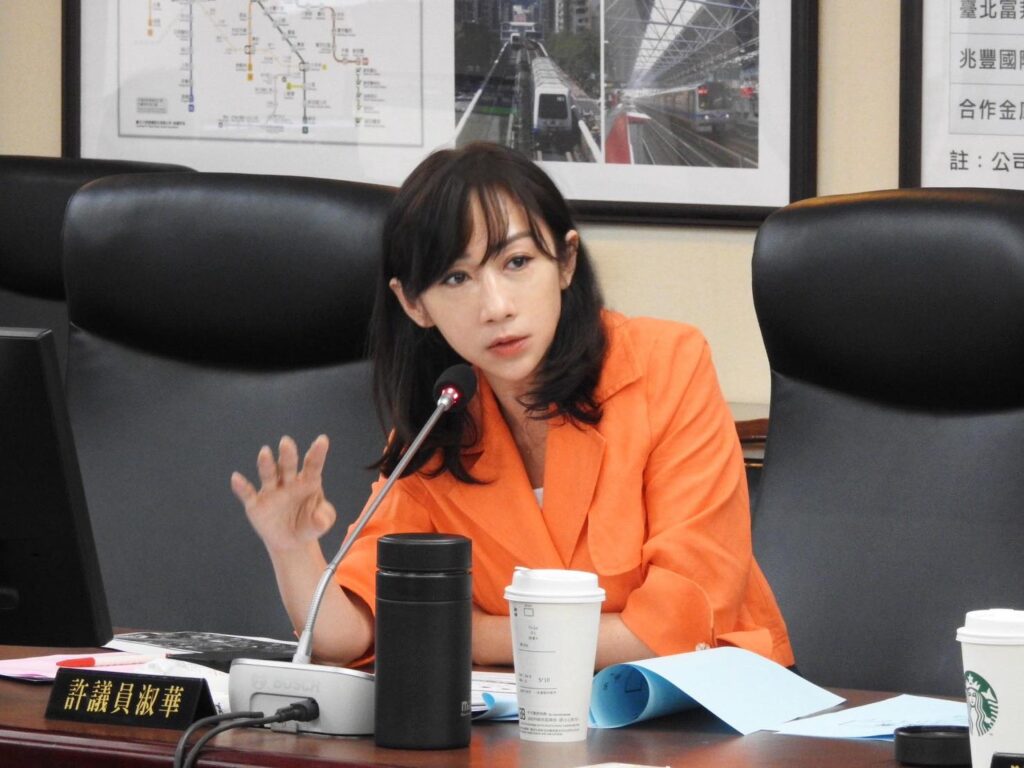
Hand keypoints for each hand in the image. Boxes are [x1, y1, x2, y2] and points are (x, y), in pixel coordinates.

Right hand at [231, 435, 336, 554]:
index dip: (317, 453)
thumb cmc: (308, 525)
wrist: (290, 542)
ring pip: (268, 474)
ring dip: (266, 464)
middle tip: (286, 442)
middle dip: (287, 455)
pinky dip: (242, 486)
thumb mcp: (320, 524)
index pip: (313, 465)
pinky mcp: (256, 503)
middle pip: (288, 466)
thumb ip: (324, 518)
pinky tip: (236, 478)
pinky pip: (248, 493)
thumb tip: (320, 520)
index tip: (322, 440)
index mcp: (308, 481)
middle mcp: (288, 481)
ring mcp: (271, 491)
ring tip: (265, 452)